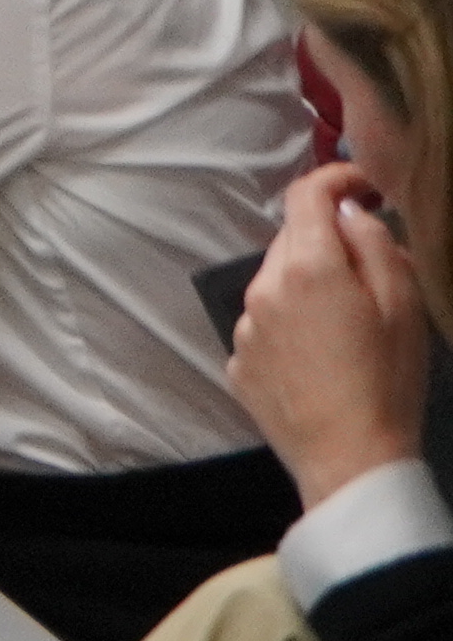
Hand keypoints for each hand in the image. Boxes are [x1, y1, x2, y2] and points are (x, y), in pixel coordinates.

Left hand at [235, 161, 429, 504]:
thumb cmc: (388, 382)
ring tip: (348, 328)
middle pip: (291, 240)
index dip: (336, 179)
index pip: (306, 196)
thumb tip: (349, 210)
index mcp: (305, 267)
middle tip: (371, 271)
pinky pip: (266, 326)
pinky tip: (322, 359)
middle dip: (327, 242)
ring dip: (307, 288)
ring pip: (276, 284)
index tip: (365, 187)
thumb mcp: (403, 306)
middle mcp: (261, 288)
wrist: (351, 460)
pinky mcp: (238, 363)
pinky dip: (291, 327)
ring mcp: (244, 328)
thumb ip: (374, 245)